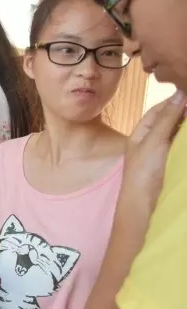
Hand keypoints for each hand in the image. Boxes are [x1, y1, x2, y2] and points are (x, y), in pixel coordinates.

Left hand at [122, 90, 185, 208]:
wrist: (144, 201)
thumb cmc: (144, 169)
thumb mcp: (154, 140)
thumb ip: (167, 118)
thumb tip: (181, 93)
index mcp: (141, 132)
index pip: (159, 110)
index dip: (174, 100)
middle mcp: (152, 139)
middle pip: (171, 119)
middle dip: (184, 111)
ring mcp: (163, 151)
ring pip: (178, 131)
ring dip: (186, 124)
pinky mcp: (173, 160)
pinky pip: (182, 144)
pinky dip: (186, 137)